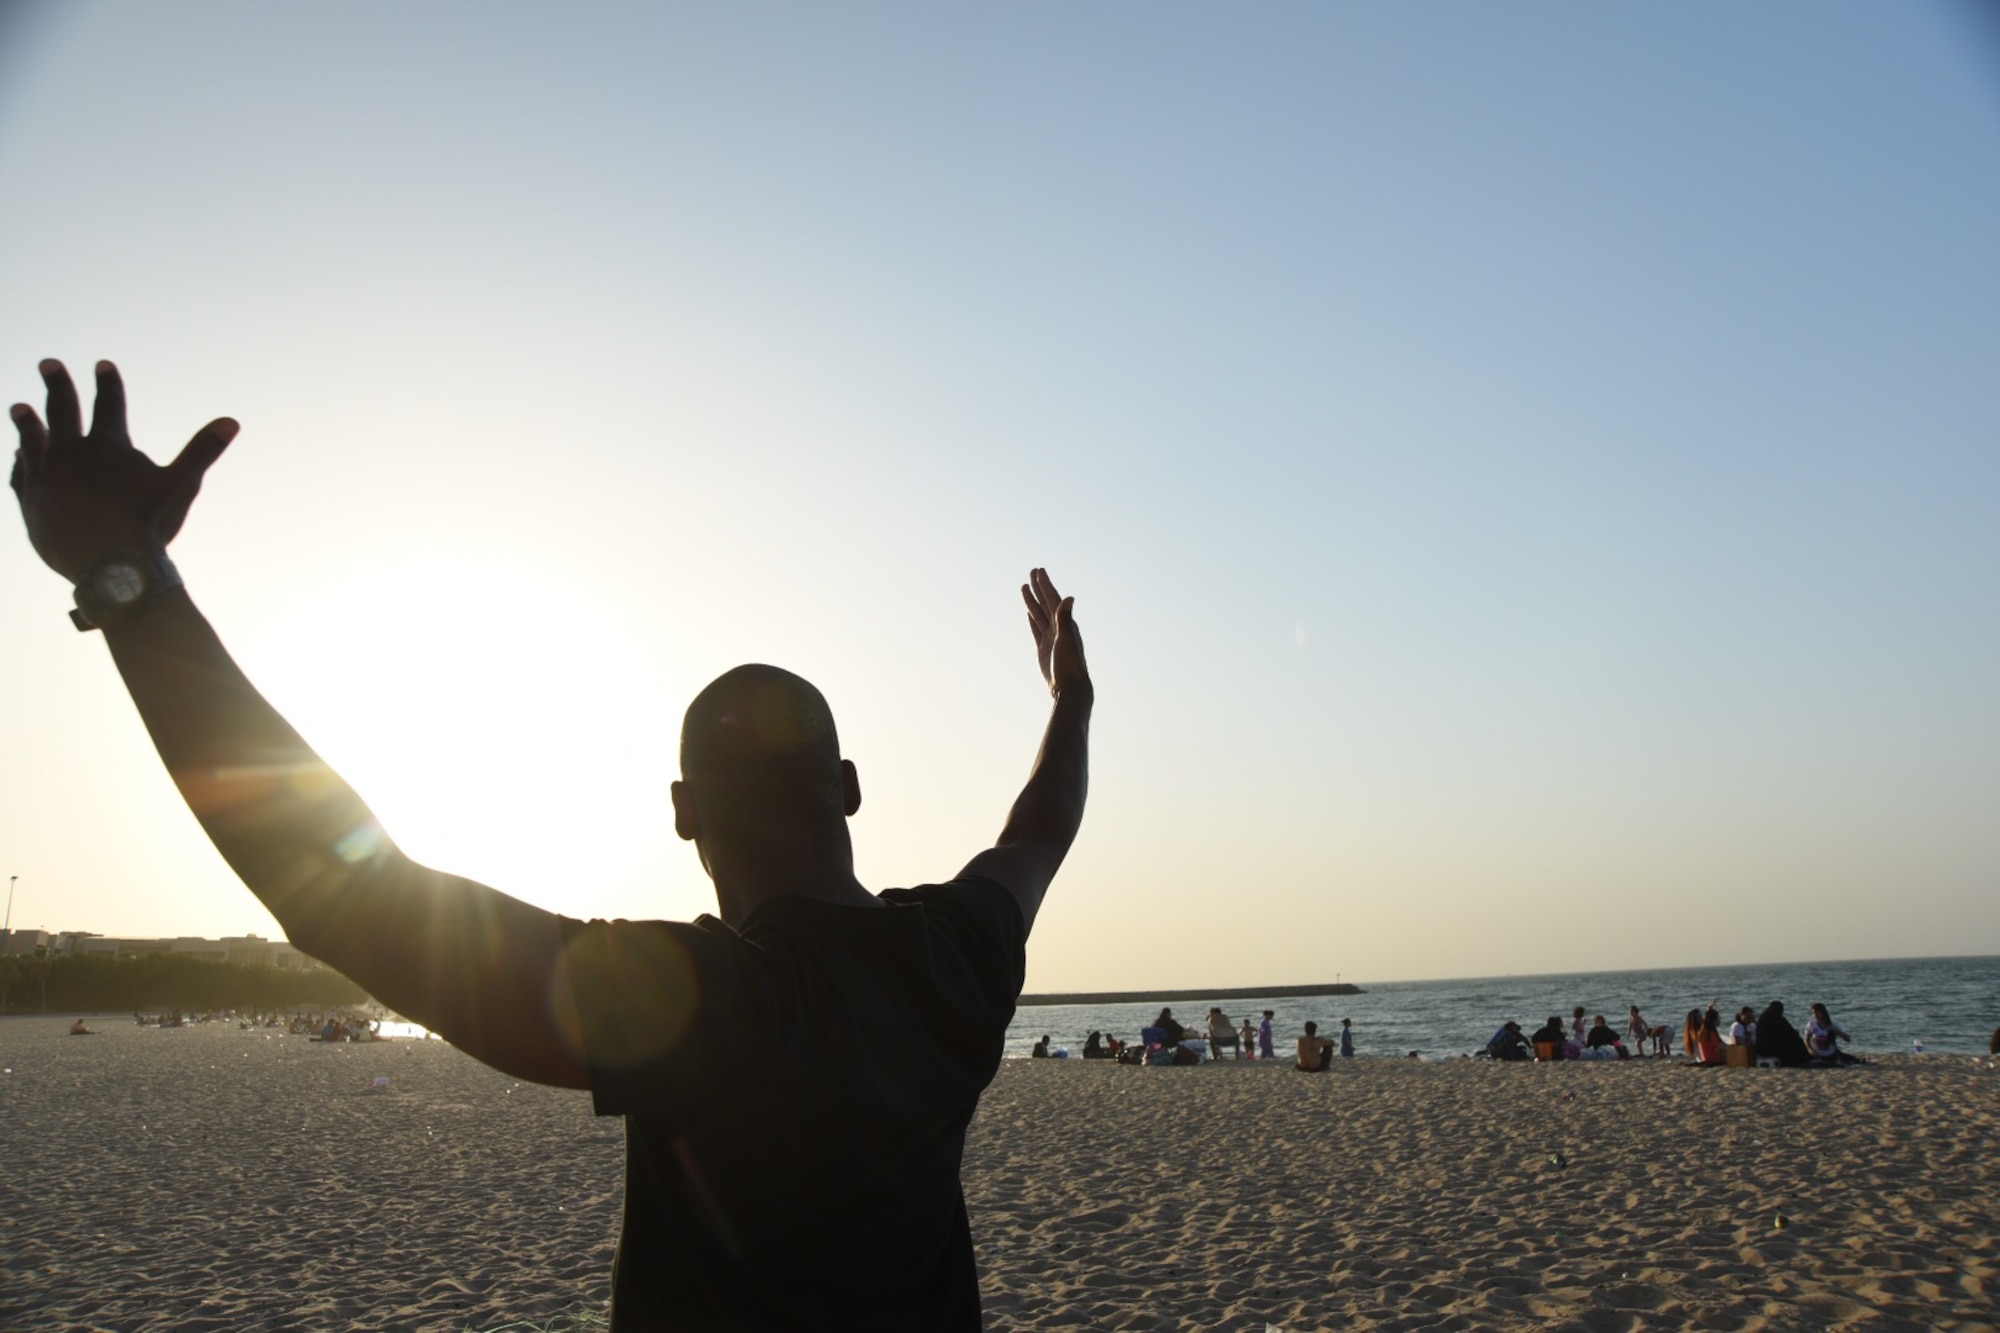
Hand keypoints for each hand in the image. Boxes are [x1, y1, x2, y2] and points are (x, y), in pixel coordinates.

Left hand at [10, 359, 236, 582]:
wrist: (111, 571)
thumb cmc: (149, 527)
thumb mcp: (181, 486)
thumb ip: (203, 450)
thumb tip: (232, 421)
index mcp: (108, 446)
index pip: (108, 403)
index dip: (107, 382)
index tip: (102, 365)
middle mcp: (71, 454)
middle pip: (60, 409)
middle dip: (57, 383)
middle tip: (48, 363)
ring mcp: (46, 477)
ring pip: (31, 439)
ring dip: (27, 420)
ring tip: (20, 407)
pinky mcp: (32, 502)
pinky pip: (22, 474)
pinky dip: (22, 461)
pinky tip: (20, 456)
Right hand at [1021, 566, 1089, 697]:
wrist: (1069, 687)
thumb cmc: (1070, 664)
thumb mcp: (1066, 639)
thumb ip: (1064, 619)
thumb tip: (1068, 597)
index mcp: (1065, 623)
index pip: (1052, 599)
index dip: (1045, 585)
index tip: (1039, 571)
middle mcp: (1058, 628)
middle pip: (1045, 603)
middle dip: (1039, 587)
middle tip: (1032, 571)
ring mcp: (1051, 638)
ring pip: (1039, 614)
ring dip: (1032, 600)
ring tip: (1024, 586)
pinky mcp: (1044, 649)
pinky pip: (1036, 629)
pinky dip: (1032, 619)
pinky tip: (1028, 612)